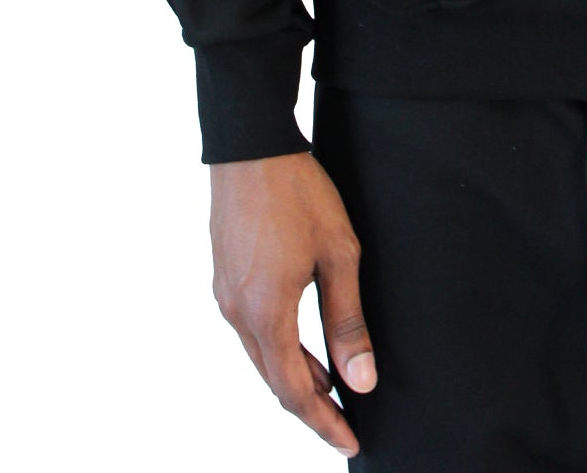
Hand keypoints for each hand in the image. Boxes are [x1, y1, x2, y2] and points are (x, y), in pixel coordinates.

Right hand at [210, 150, 375, 457]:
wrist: (250, 146)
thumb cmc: (299, 193)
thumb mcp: (338, 254)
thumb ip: (348, 321)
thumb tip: (361, 379)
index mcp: (266, 314)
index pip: (294, 391)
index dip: (323, 421)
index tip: (350, 440)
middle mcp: (237, 313)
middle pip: (274, 380)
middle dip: (310, 407)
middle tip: (345, 423)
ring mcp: (226, 296)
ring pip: (261, 357)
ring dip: (295, 377)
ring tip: (331, 390)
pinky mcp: (225, 278)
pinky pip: (251, 332)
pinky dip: (279, 349)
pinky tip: (302, 345)